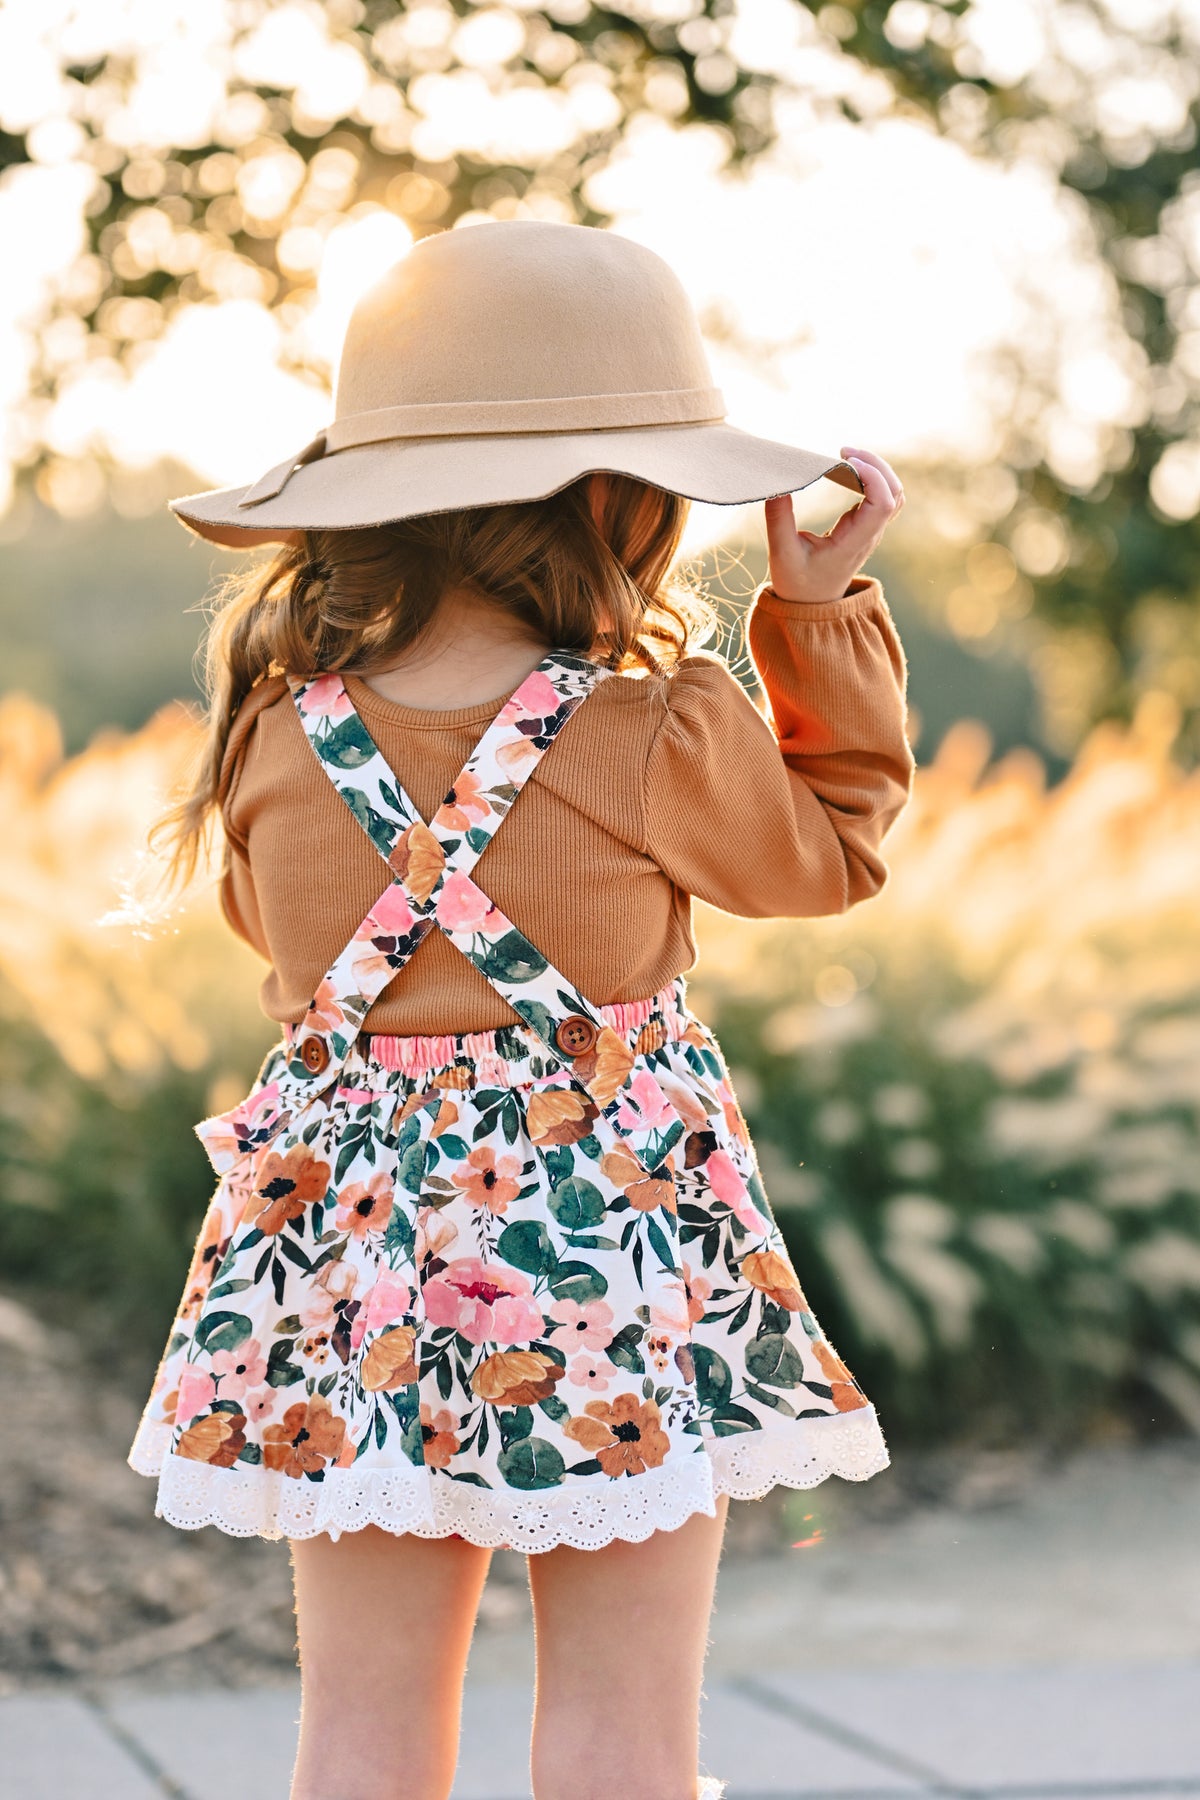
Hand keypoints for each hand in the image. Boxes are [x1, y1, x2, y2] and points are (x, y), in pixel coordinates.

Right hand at [763, 446, 903, 602]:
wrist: (811, 606)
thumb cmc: (796, 584)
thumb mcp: (781, 554)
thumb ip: (779, 520)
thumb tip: (777, 485)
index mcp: (853, 543)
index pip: (882, 505)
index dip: (872, 477)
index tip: (844, 461)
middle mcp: (868, 536)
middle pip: (894, 493)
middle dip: (875, 465)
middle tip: (844, 451)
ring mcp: (870, 531)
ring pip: (892, 493)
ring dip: (876, 469)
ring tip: (846, 456)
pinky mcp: (865, 527)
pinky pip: (881, 497)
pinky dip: (871, 478)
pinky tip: (848, 470)